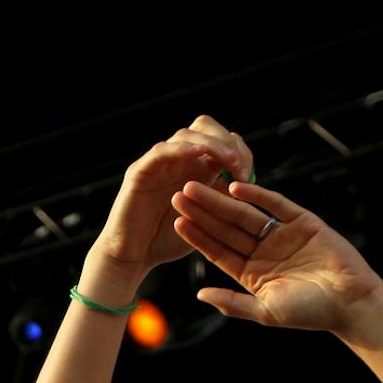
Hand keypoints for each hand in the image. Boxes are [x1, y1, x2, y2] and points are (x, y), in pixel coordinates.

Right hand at [89, 116, 255, 290]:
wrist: (133, 256)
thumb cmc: (167, 241)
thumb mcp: (205, 219)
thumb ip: (222, 198)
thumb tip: (248, 181)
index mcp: (194, 167)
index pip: (221, 142)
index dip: (239, 152)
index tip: (249, 175)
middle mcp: (177, 159)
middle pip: (205, 127)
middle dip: (226, 142)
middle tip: (238, 165)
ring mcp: (158, 163)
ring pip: (186, 134)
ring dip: (211, 144)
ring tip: (227, 161)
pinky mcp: (140, 171)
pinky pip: (162, 151)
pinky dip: (181, 148)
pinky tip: (198, 154)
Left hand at [168, 178, 382, 334]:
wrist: (352, 302)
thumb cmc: (310, 312)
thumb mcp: (266, 311)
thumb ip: (233, 303)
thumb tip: (200, 296)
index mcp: (252, 273)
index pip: (219, 251)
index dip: (198, 237)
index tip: (176, 222)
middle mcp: (263, 251)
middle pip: (227, 229)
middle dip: (202, 213)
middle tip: (177, 195)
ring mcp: (282, 235)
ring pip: (245, 214)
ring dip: (221, 200)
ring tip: (197, 187)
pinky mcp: (302, 221)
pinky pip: (276, 205)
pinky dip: (258, 195)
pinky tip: (236, 186)